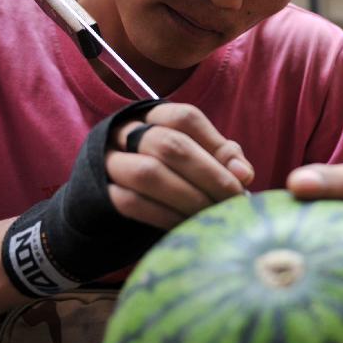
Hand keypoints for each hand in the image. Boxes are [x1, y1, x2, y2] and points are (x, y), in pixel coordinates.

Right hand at [107, 102, 254, 229]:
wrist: (115, 198)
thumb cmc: (171, 172)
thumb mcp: (198, 156)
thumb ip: (223, 157)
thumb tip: (243, 173)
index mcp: (154, 116)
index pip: (185, 118)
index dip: (216, 146)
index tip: (242, 178)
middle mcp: (126, 132)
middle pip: (169, 144)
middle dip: (208, 176)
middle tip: (232, 202)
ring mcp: (108, 160)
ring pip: (149, 173)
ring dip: (188, 198)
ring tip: (212, 216)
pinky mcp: (100, 192)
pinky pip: (131, 202)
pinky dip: (165, 216)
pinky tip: (186, 226)